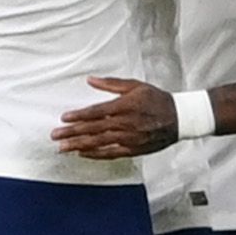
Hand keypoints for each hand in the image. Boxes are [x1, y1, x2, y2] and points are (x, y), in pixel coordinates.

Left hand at [53, 76, 178, 158]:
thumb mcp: (135, 86)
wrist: (180, 118)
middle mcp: (124, 124)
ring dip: (78, 145)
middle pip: (93, 129)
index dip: (78, 116)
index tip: (64, 118)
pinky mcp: (133, 149)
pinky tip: (82, 154)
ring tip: (62, 148)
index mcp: (124, 106)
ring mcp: (128, 138)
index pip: (96, 112)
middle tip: (55, 136)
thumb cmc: (157, 100)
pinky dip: (95, 154)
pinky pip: (110, 153)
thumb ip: (111, 84)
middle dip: (72, 133)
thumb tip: (91, 80)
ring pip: (98, 143)